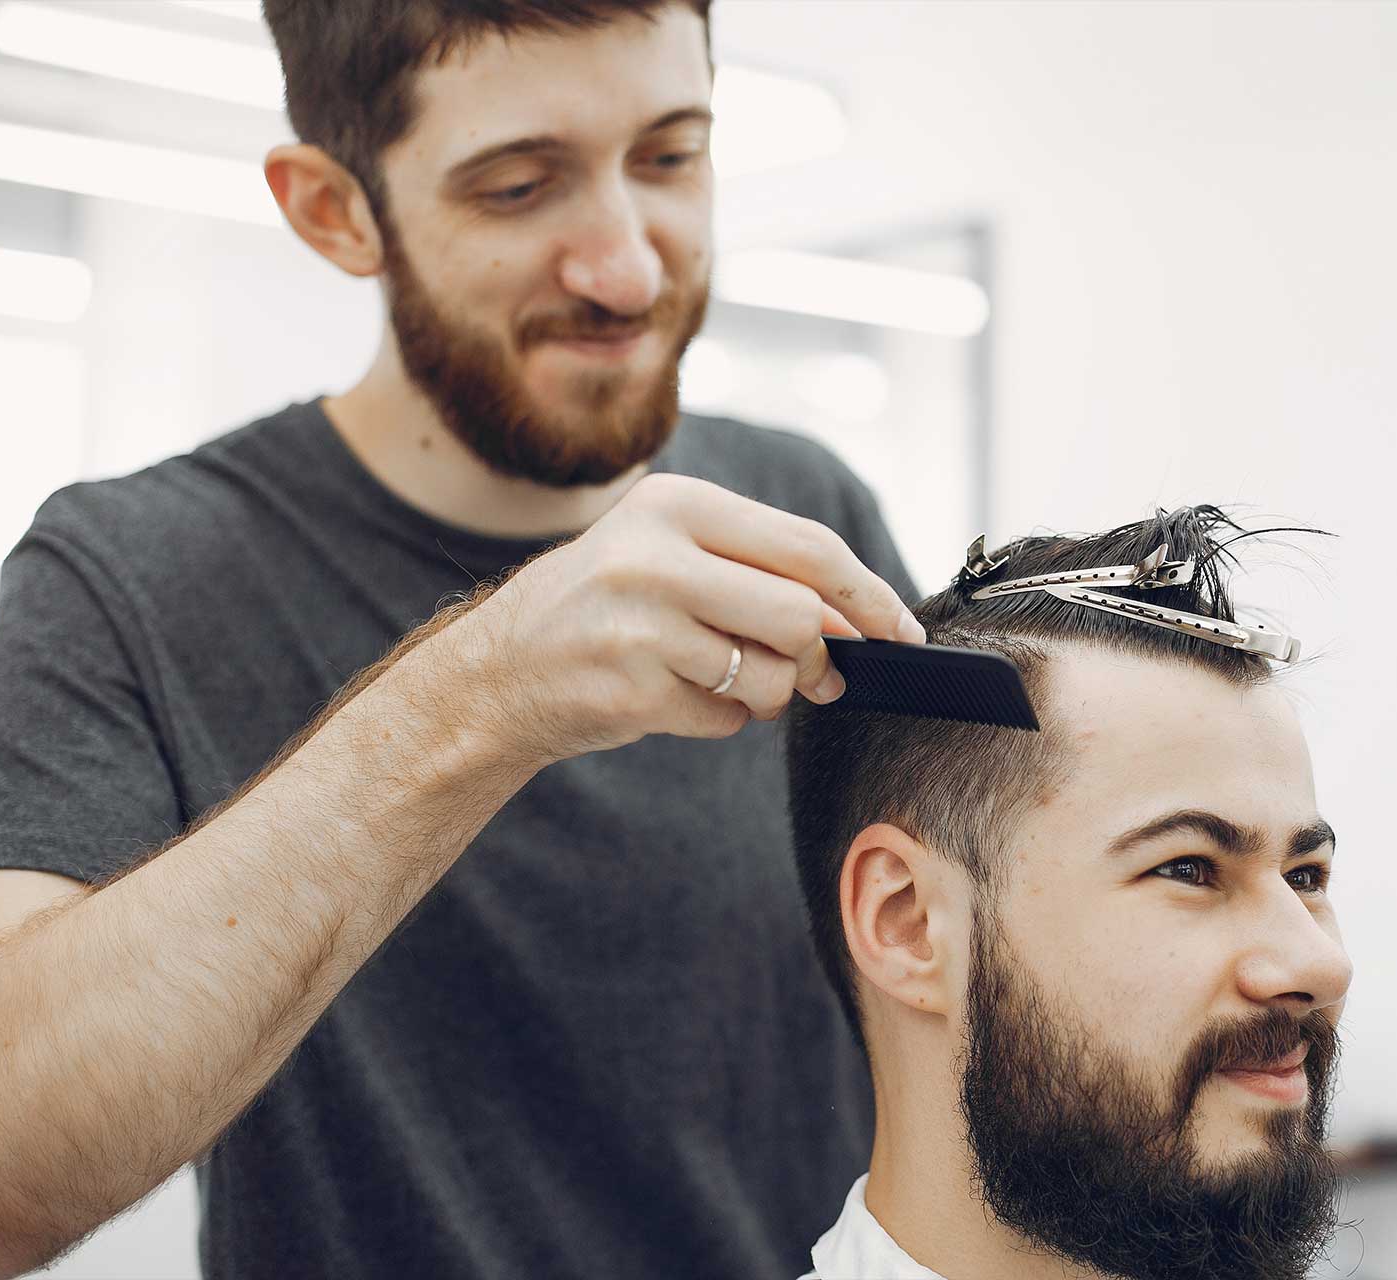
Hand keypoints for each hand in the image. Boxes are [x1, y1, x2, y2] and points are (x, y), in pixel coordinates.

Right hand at [444, 474, 923, 763]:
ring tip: (723, 680)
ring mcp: (641, 625)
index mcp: (676, 503)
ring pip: (773, 674)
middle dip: (822, 656)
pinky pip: (728, 715)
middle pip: (802, 615)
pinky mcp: (633, 689)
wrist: (494, 675)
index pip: (809, 547)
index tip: (903, 632)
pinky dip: (723, 717)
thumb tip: (864, 624)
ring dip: (769, 693)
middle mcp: (656, 555)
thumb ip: (762, 574)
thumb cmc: (602, 610)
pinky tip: (676, 697)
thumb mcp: (671, 558)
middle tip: (820, 677)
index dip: (868, 595)